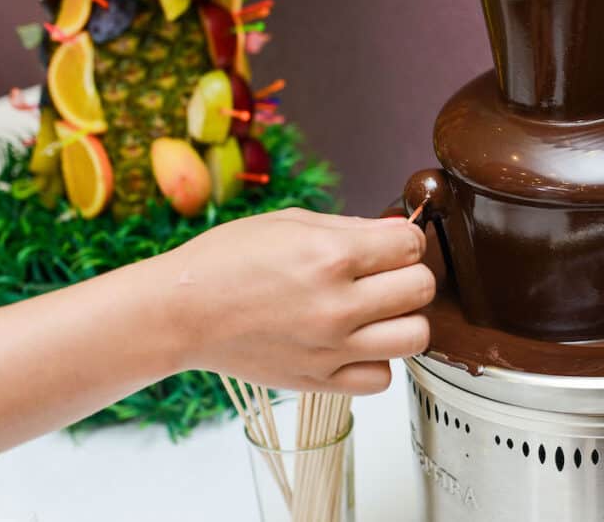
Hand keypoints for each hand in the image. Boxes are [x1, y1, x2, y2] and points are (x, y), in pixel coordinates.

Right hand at [162, 209, 433, 394]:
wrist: (181, 312)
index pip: (412, 247)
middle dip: (409, 275)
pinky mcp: (320, 382)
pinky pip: (381, 378)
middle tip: (385, 276)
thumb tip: (404, 231)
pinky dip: (376, 361)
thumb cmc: (228, 259)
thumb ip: (354, 227)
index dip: (407, 241)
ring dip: (403, 320)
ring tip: (377, 313)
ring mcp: (331, 348)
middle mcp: (337, 305)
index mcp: (332, 256)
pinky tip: (354, 343)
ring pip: (415, 337)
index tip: (391, 246)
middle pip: (422, 289)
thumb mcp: (291, 222)